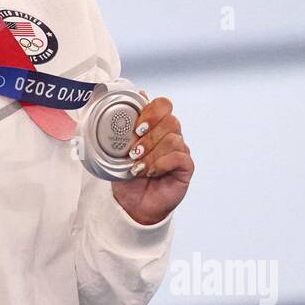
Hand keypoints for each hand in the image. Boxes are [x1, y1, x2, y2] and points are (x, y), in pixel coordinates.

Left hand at [110, 92, 192, 225]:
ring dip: (152, 153)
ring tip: (138, 166)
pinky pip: (179, 156)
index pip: (163, 105)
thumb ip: (124, 127)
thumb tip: (132, 100)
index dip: (152, 112)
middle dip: (150, 136)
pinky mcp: (185, 166)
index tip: (137, 128)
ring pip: (173, 139)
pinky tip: (150, 172)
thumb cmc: (126, 175)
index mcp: (155, 126)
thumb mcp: (118, 150)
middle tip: (135, 151)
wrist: (132, 203)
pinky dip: (161, 164)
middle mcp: (170, 135)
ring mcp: (180, 150)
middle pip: (171, 120)